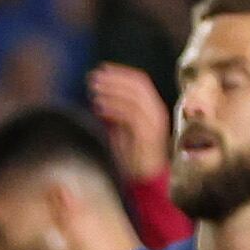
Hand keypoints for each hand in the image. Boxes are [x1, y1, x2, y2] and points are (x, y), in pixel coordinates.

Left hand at [87, 61, 170, 182]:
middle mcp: (157, 111)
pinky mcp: (149, 135)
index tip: (100, 70)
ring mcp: (155, 122)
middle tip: (93, 78)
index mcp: (152, 108)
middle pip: (138, 85)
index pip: (139, 82)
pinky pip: (131, 116)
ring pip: (135, 98)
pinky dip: (114, 109)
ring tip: (93, 91)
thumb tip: (96, 97)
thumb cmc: (131, 156)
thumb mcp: (120, 129)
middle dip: (114, 79)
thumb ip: (113, 113)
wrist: (146, 179)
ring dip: (112, 91)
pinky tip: (98, 107)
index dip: (120, 73)